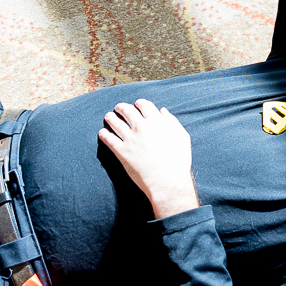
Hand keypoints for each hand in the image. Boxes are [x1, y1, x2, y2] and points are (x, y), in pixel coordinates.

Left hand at [98, 99, 199, 218]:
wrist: (168, 182)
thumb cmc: (178, 161)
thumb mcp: (182, 137)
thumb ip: (172, 121)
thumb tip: (162, 110)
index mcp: (156, 121)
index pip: (144, 105)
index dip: (139, 103)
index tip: (136, 105)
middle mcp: (142, 127)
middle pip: (126, 110)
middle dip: (121, 108)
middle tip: (118, 108)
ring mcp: (130, 139)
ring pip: (115, 122)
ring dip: (110, 118)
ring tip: (108, 117)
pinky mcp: (121, 151)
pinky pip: (108, 139)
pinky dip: (104, 134)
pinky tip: (102, 133)